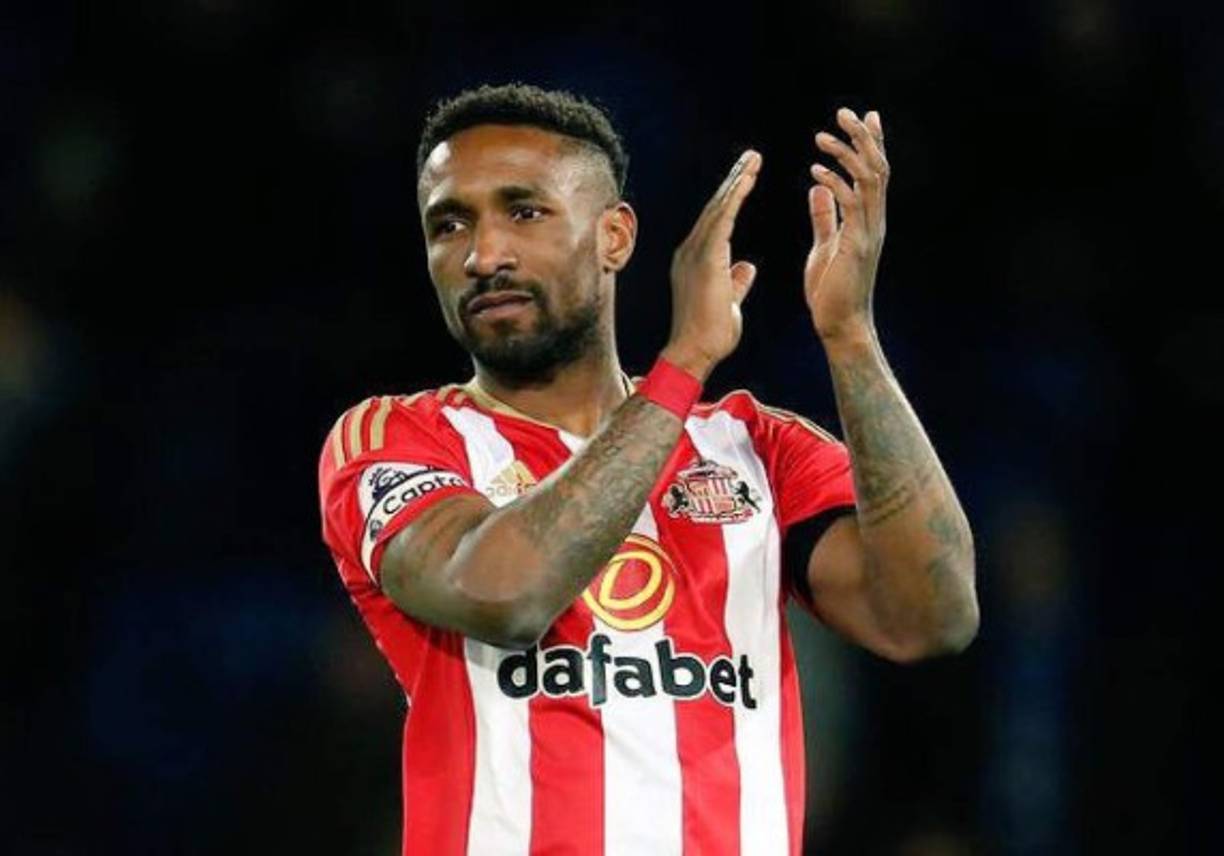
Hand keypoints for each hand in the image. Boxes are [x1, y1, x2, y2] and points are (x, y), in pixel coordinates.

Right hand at [662, 149, 761, 381]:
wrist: (693, 353)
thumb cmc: (709, 336)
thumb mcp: (729, 302)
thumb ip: (736, 282)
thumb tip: (746, 267)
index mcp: (696, 260)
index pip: (717, 222)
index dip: (732, 198)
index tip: (747, 178)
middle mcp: (690, 251)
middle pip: (716, 208)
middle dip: (735, 181)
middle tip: (752, 158)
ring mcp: (694, 254)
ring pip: (718, 208)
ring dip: (737, 182)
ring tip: (754, 161)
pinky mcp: (705, 259)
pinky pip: (722, 220)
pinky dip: (735, 198)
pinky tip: (747, 181)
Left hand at [805, 107, 888, 342]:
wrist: (840, 325)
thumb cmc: (832, 290)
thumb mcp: (826, 244)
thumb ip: (826, 215)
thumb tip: (819, 186)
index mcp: (867, 220)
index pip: (875, 172)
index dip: (872, 143)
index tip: (863, 115)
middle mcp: (874, 221)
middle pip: (878, 167)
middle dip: (863, 137)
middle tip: (844, 111)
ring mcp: (869, 232)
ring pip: (869, 180)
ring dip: (847, 154)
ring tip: (823, 136)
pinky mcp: (858, 245)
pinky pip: (852, 205)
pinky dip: (836, 184)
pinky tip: (815, 171)